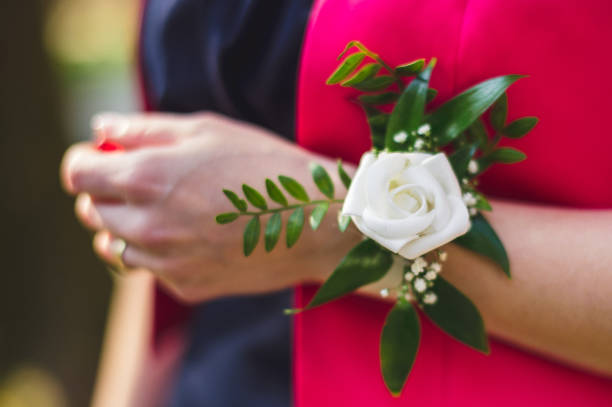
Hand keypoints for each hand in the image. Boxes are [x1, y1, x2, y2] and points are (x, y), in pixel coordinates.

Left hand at [61, 112, 356, 301]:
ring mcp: (166, 263)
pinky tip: (197, 235)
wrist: (315, 222)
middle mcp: (147, 226)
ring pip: (113, 245)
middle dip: (106, 191)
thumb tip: (100, 130)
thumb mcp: (207, 129)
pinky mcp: (186, 286)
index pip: (76, 172)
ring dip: (126, 225)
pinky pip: (151, 268)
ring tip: (168, 209)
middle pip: (89, 209)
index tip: (104, 157)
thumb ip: (144, 129)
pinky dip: (160, 251)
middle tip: (144, 180)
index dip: (86, 160)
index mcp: (146, 178)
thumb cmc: (264, 165)